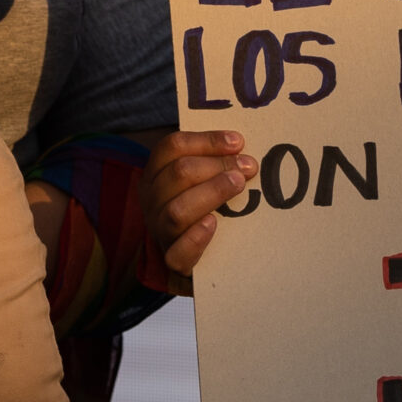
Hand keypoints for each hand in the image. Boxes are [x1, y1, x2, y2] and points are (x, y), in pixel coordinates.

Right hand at [138, 129, 253, 275]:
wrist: (193, 260)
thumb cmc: (199, 208)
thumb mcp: (198, 180)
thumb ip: (213, 163)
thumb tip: (242, 147)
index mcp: (156, 174)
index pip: (172, 147)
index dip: (207, 141)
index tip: (238, 142)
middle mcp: (152, 200)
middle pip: (179, 173)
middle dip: (218, 165)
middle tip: (248, 166)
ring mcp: (160, 230)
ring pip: (178, 210)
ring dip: (212, 192)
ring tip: (238, 185)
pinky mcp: (172, 260)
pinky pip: (178, 252)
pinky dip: (195, 237)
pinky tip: (213, 223)